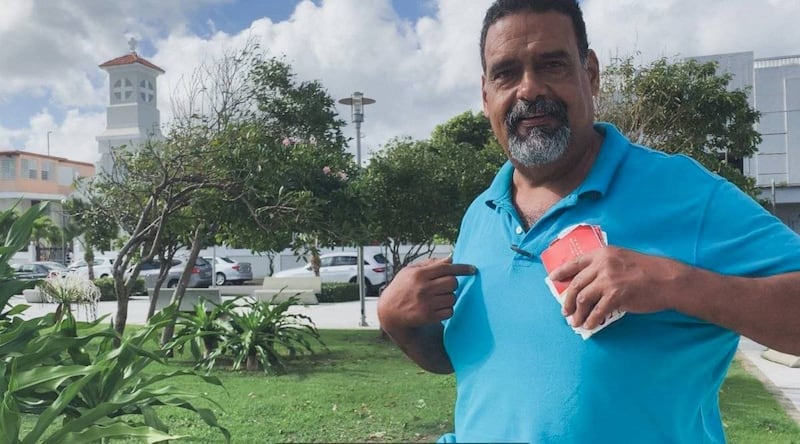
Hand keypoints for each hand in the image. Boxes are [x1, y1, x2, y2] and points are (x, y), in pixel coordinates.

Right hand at [378, 256, 475, 329]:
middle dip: (452, 284)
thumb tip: (451, 258)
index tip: (473, 269)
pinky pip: (450, 311)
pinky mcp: (428, 316)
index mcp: (419, 274)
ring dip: (449, 297)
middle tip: (444, 286)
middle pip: (453, 283)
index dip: (462, 268)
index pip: (446, 268)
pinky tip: (436, 308)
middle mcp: (423, 288)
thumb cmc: (402, 287)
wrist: (389, 311)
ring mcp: (426, 303)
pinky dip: (447, 309)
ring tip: (437, 298)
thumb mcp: (411, 271)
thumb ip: (431, 264)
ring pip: (452, 297)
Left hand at [548, 246, 686, 329]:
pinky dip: (591, 320)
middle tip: (566, 311)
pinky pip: (597, 311)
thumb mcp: (622, 259)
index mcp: (602, 254)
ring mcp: (608, 280)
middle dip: (568, 300)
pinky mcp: (616, 296)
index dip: (562, 272)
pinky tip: (589, 325)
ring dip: (577, 313)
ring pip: (583, 298)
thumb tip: (587, 284)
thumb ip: (604, 267)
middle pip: (576, 284)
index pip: (575, 262)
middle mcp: (602, 265)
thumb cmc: (647, 270)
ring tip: (576, 322)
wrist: (667, 279)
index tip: (552, 279)